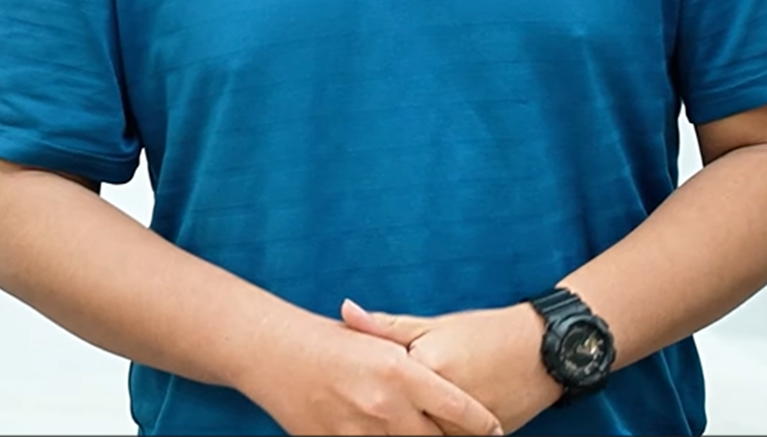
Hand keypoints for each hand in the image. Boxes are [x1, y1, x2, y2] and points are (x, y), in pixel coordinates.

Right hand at [238, 315, 504, 435]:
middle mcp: (387, 404)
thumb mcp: (375, 340)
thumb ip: (411, 359)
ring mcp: (360, 429)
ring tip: (417, 432)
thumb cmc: (326, 339)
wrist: (270, 350)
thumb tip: (448, 382)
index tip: (496, 431)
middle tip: (459, 436)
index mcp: (401, 371)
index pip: (461, 410)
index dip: (484, 425)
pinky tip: (381, 433)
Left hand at [341, 300, 563, 434]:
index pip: (380, 387)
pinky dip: (435, 432)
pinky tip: (427, 421)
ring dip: (407, 425)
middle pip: (398, 418)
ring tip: (394, 412)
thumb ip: (385, 327)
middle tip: (369, 404)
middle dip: (382, 414)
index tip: (350, 387)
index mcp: (424, 367)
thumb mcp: (434, 325)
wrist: (543, 351)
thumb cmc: (485, 333)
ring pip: (422, 434)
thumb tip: (345, 309)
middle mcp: (442, 401)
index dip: (365, 387)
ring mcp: (461, 425)